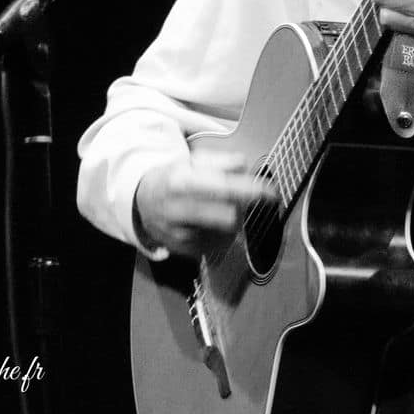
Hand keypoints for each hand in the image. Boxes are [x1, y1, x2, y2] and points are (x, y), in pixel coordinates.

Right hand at [134, 150, 277, 257]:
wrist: (142, 203)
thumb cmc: (174, 178)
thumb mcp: (191, 161)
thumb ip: (220, 161)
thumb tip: (243, 164)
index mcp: (181, 182)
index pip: (222, 188)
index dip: (250, 190)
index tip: (271, 191)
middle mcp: (179, 211)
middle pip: (228, 216)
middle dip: (243, 207)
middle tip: (245, 197)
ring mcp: (181, 236)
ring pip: (228, 233)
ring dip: (234, 220)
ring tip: (220, 208)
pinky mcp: (186, 252)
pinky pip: (220, 245)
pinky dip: (224, 233)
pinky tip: (212, 223)